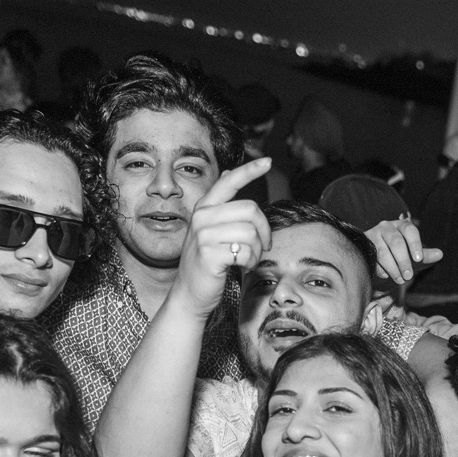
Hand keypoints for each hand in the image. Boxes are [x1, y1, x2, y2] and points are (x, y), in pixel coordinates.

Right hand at [173, 158, 272, 314]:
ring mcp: (204, 236)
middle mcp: (202, 218)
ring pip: (251, 233)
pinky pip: (246, 252)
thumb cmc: (206, 263)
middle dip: (264, 231)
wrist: (189, 295)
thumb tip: (229, 173)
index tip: (268, 162)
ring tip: (246, 260)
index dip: (250, 170)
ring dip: (256, 251)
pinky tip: (241, 268)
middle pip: (250, 210)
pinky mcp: (210, 255)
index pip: (229, 181)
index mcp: (204, 208)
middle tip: (262, 246)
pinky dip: (250, 263)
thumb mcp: (209, 230)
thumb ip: (220, 205)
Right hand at [366, 217, 442, 284]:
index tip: (419, 259)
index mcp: (402, 226)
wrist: (374, 251)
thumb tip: (440, 254)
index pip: (410, 230)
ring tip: (400, 280)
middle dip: (403, 261)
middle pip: (396, 242)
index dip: (415, 244)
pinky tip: (386, 276)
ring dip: (392, 268)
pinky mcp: (364, 246)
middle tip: (409, 276)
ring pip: (383, 252)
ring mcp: (373, 235)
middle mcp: (387, 227)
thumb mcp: (413, 253)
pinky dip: (379, 269)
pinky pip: (371, 259)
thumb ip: (424, 254)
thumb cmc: (398, 251)